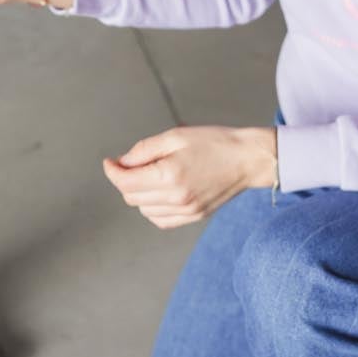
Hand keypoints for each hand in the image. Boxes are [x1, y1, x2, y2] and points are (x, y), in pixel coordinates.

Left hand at [103, 125, 277, 229]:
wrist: (248, 159)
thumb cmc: (216, 143)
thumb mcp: (176, 136)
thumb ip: (144, 150)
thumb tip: (123, 162)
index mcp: (170, 176)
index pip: (125, 182)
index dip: (112, 171)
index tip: (110, 162)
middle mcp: (176, 198)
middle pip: (132, 197)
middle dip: (125, 180)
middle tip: (131, 164)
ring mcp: (186, 211)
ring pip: (144, 210)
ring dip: (139, 194)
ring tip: (152, 174)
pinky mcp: (194, 216)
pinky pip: (160, 220)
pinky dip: (153, 208)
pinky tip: (160, 192)